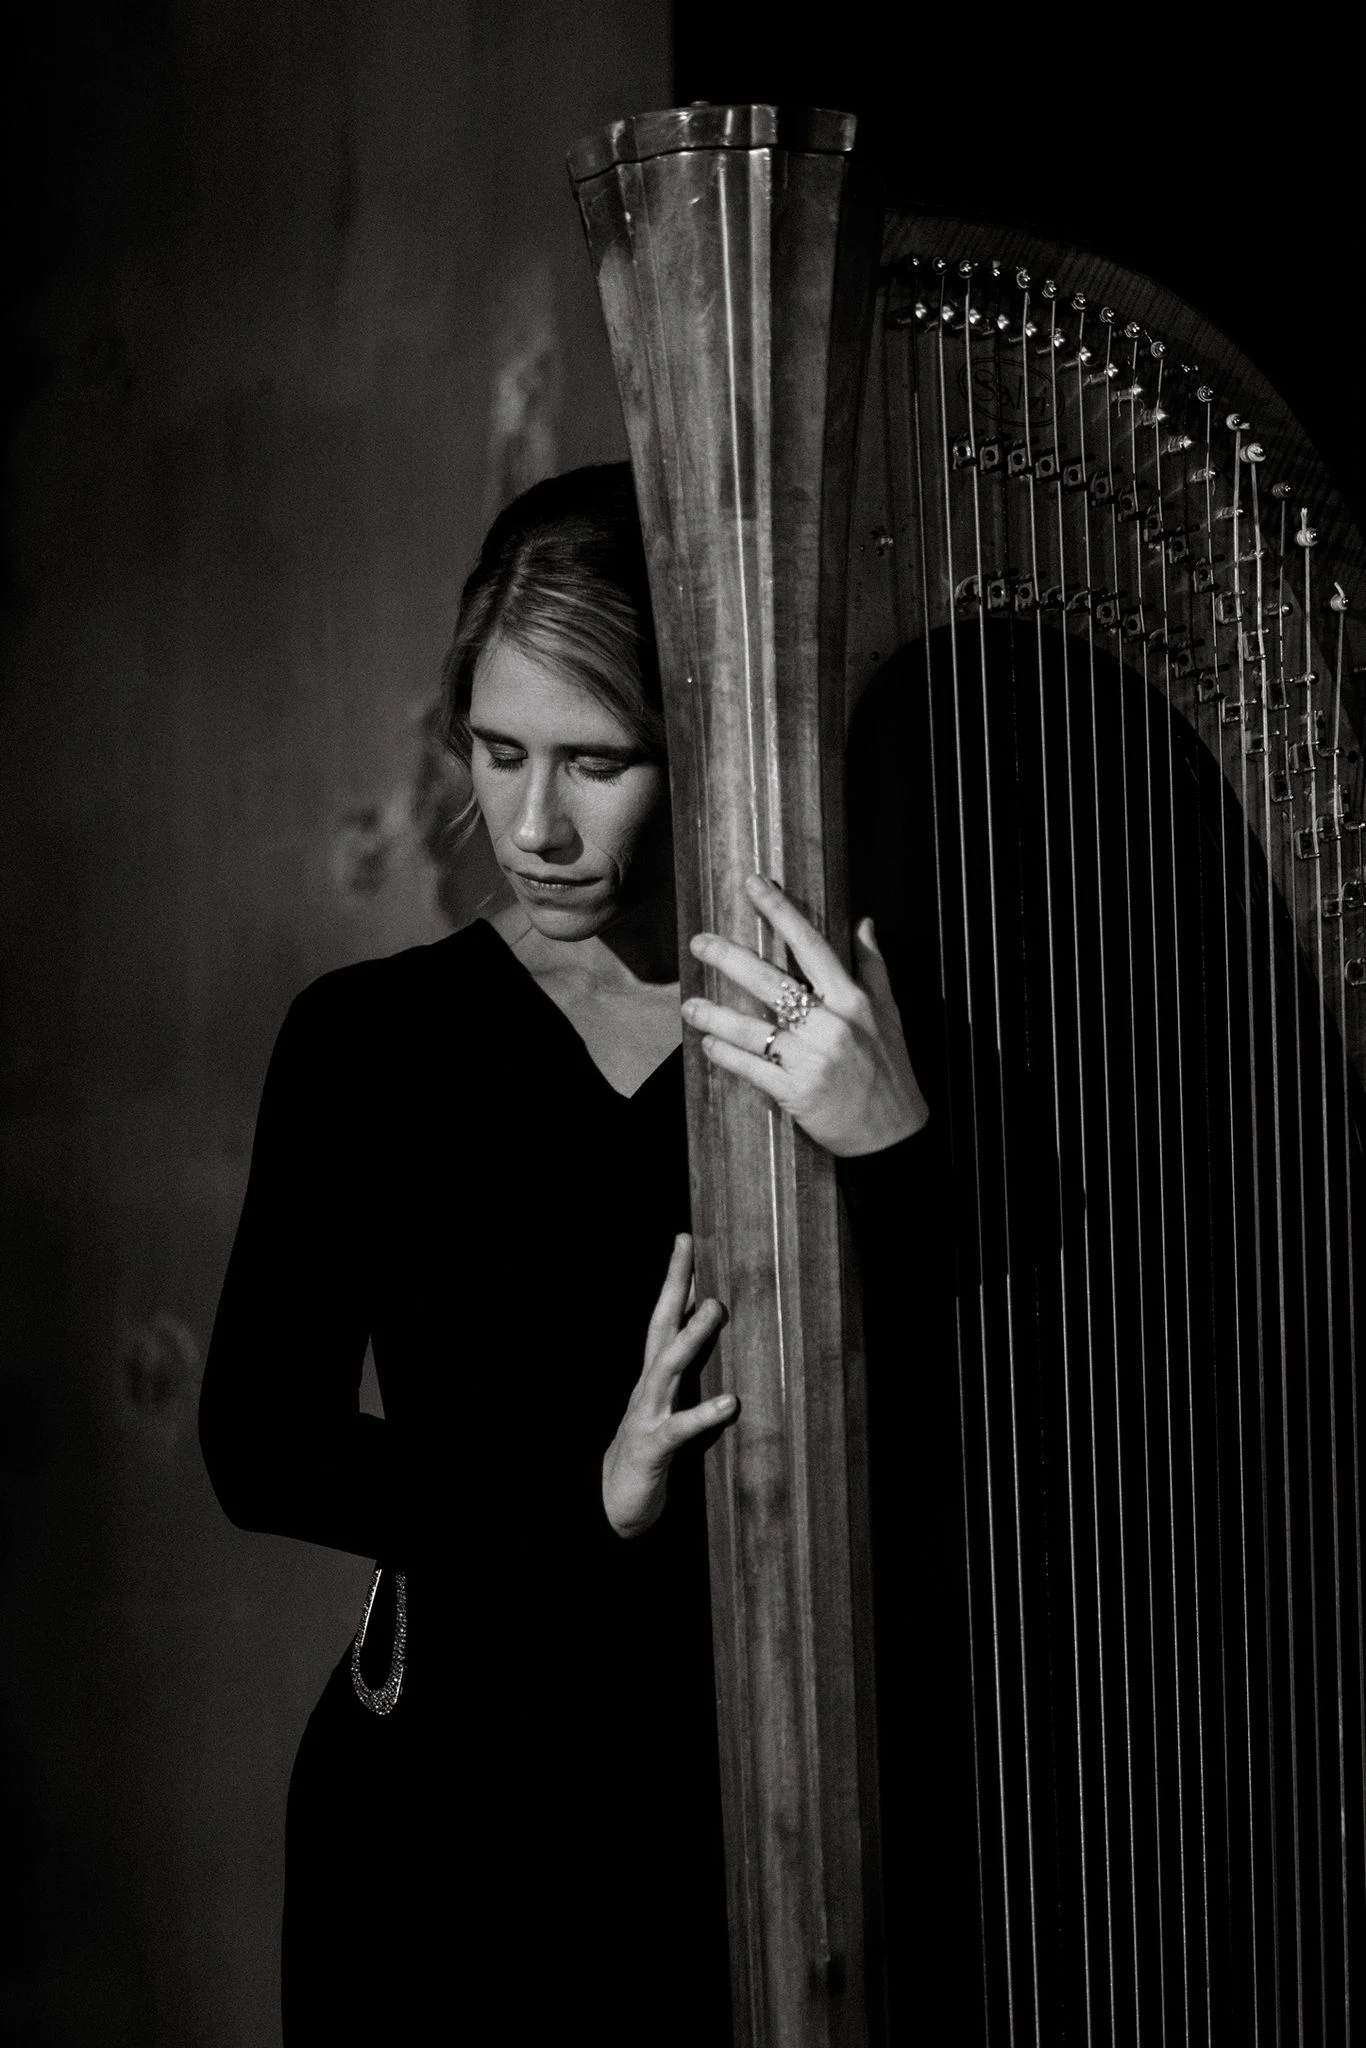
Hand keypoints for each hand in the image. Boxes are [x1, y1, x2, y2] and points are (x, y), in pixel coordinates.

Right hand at [603, 1234, 736, 1537]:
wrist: (614, 1505)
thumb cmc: (650, 1450)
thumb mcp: (669, 1404)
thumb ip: (687, 1371)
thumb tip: (710, 1333)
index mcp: (653, 1375)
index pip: (664, 1317)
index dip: (674, 1279)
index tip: (685, 1239)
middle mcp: (648, 1386)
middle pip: (659, 1325)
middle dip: (672, 1284)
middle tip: (688, 1247)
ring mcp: (647, 1414)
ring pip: (668, 1366)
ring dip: (691, 1335)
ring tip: (716, 1307)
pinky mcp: (654, 1447)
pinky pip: (681, 1428)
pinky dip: (704, 1414)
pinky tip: (732, 1403)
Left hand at [681, 874, 928, 1157]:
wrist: (893, 1135)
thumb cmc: (889, 1069)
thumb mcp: (888, 1014)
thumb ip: (873, 966)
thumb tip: (864, 921)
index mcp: (852, 1000)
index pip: (811, 945)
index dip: (780, 912)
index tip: (754, 884)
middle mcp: (832, 1024)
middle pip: (772, 981)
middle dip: (729, 958)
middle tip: (699, 942)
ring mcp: (812, 1059)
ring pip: (752, 1028)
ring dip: (714, 1014)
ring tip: (688, 1004)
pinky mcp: (796, 1093)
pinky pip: (752, 1068)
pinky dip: (727, 1055)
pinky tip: (707, 1044)